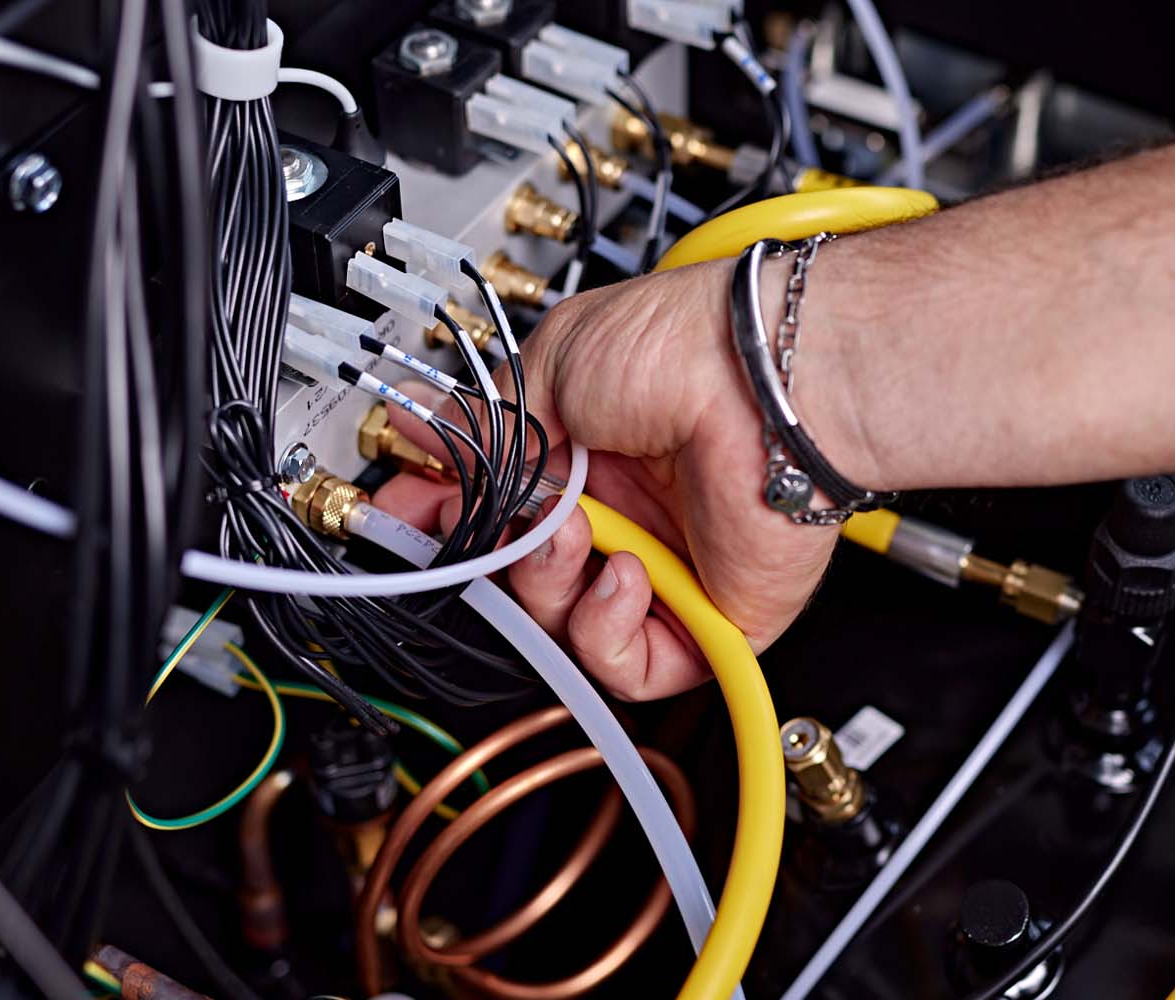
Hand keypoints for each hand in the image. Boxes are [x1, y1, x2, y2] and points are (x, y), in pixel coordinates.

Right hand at [369, 259, 877, 699]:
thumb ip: (488, 426)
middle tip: (495, 523)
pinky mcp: (704, 616)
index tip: (408, 521)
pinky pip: (629, 663)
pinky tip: (626, 574)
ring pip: (565, 625)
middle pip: (525, 575)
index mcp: (587, 447)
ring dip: (550, 585)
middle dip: (498, 555)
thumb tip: (431, 438)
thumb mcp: (553, 368)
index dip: (452, 521)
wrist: (765, 380)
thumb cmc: (685, 348)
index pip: (500, 505)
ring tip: (572, 535)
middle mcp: (625, 507)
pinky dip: (608, 628)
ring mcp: (664, 562)